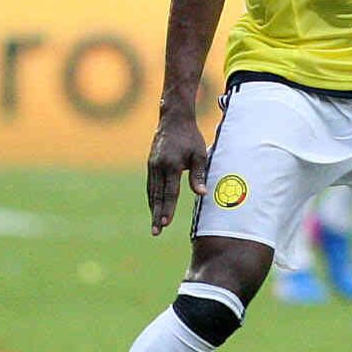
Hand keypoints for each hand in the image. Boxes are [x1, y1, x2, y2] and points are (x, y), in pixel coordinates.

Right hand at [146, 110, 209, 235]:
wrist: (173, 120)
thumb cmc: (191, 137)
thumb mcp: (199, 154)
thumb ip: (198, 175)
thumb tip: (202, 194)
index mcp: (171, 165)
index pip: (170, 192)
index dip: (168, 209)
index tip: (166, 223)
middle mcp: (158, 167)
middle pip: (158, 196)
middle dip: (157, 215)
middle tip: (156, 232)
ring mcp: (152, 166)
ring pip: (152, 192)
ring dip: (153, 209)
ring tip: (155, 225)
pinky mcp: (150, 164)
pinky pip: (150, 185)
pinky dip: (152, 198)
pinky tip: (154, 207)